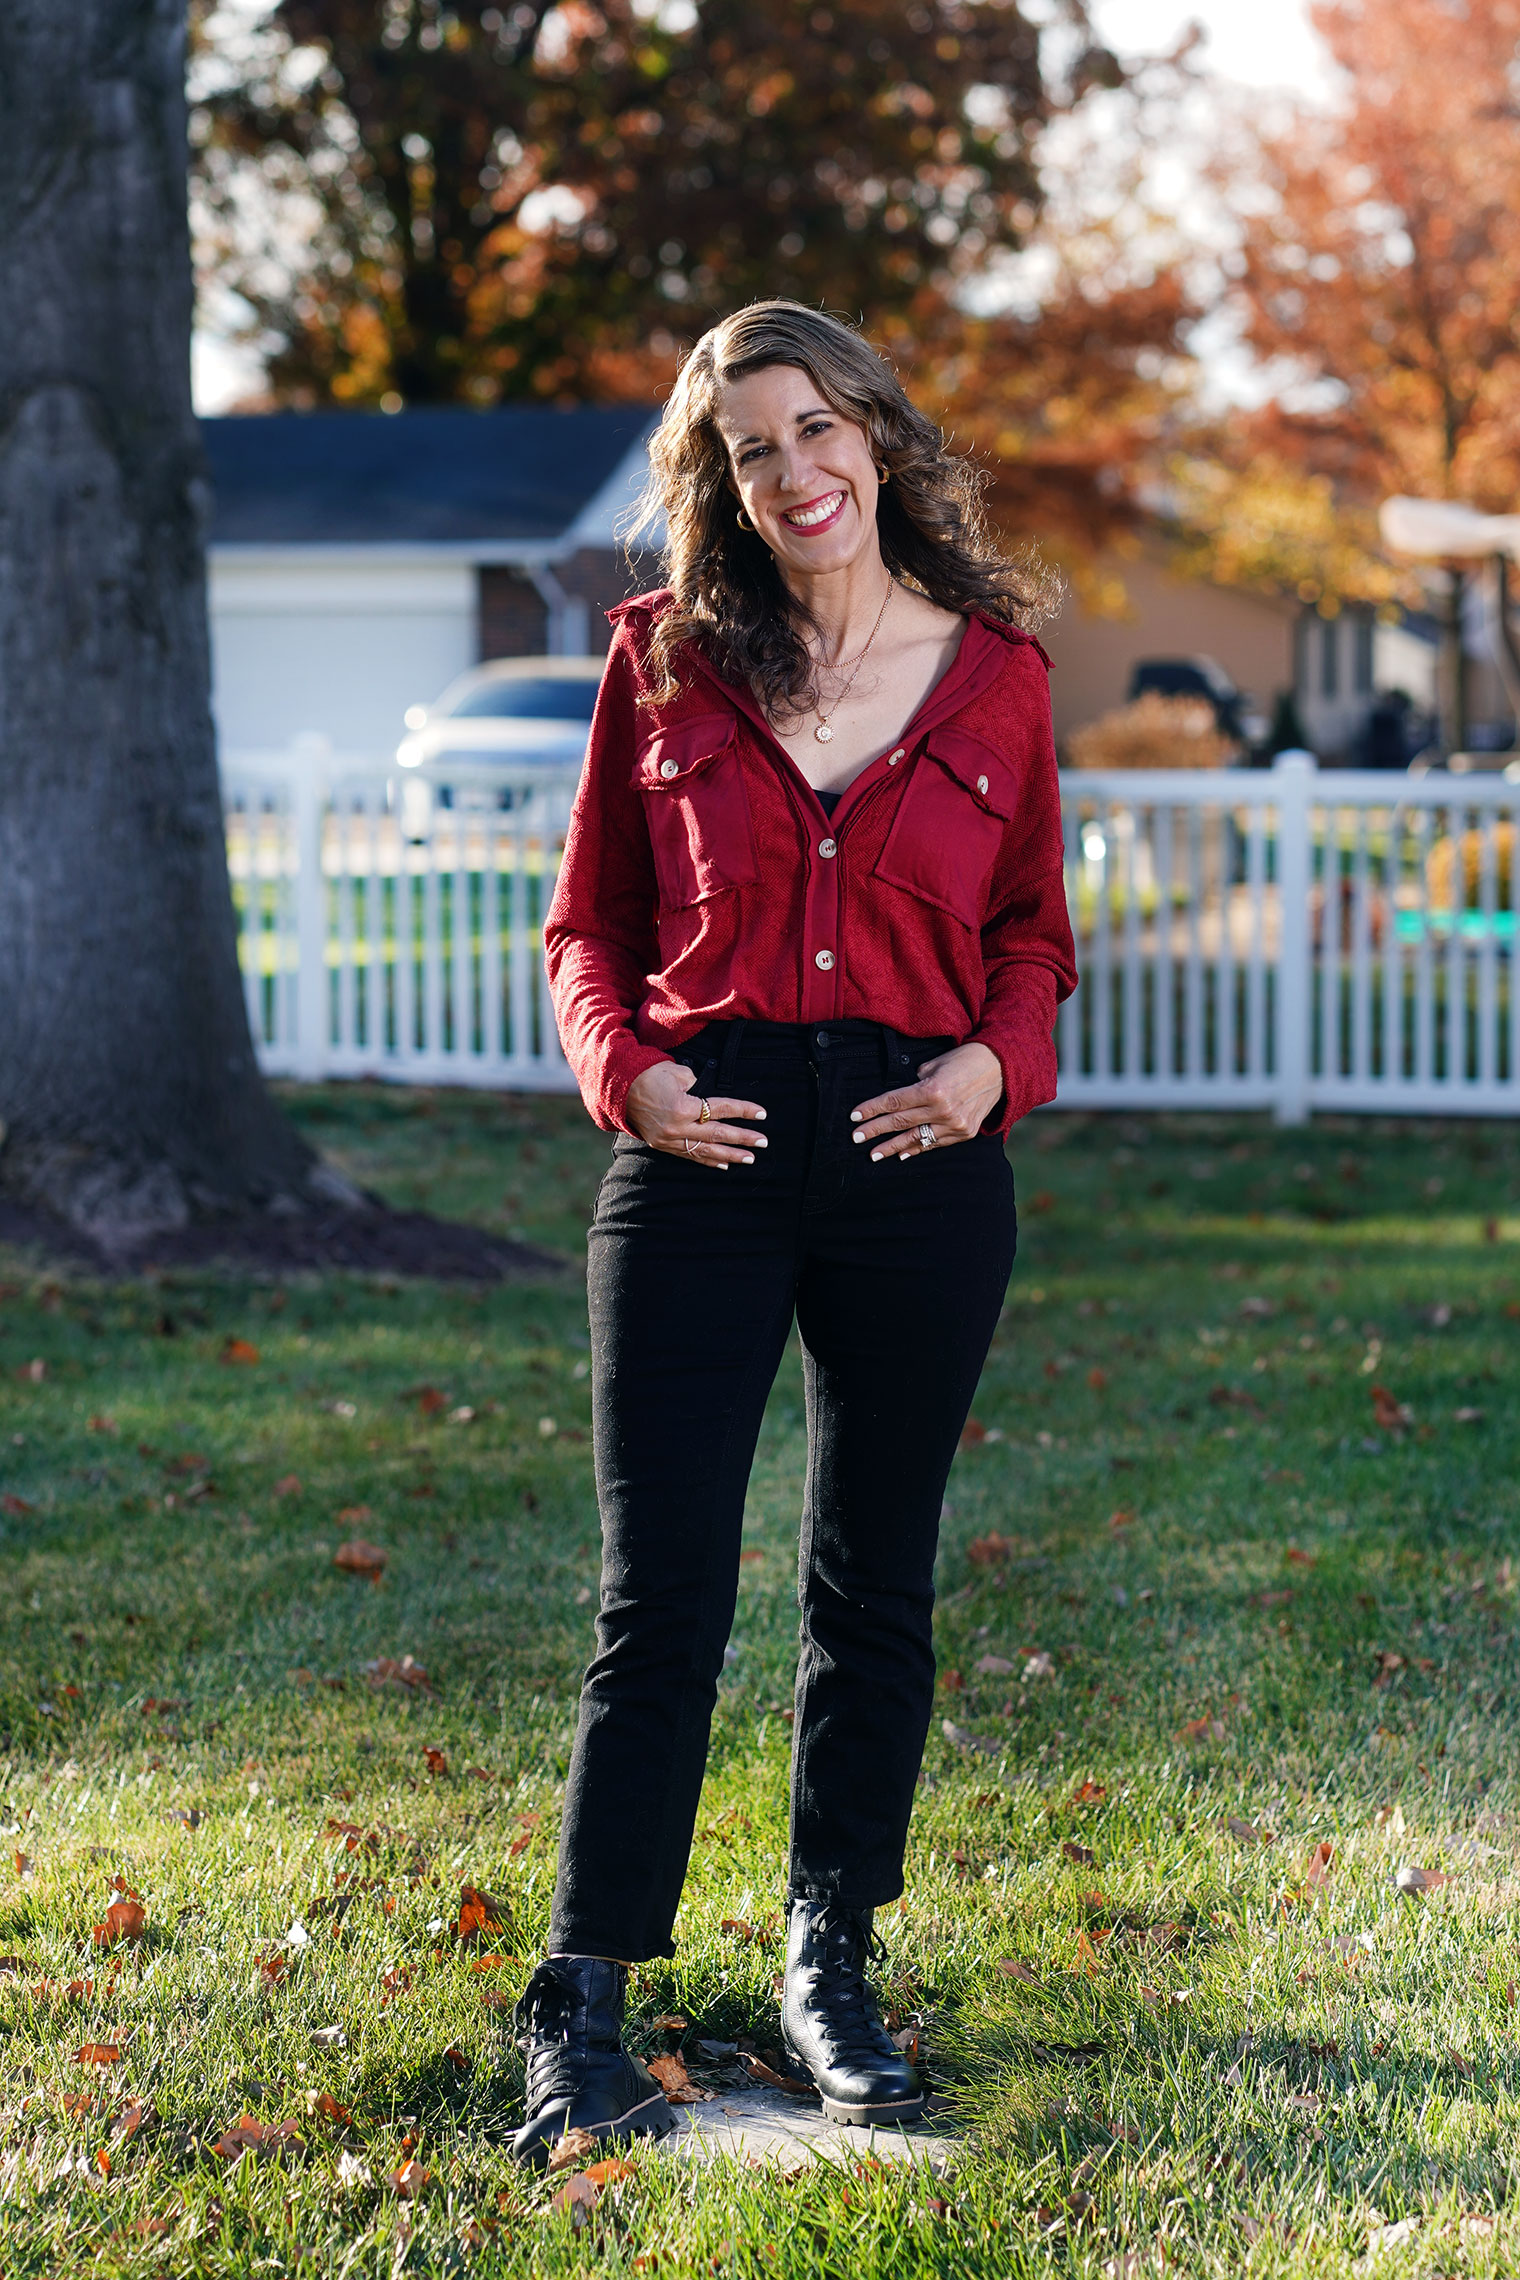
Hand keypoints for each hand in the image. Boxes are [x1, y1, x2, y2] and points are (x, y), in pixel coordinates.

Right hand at [625, 1059, 767, 1169]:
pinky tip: (723, 1165)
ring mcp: (669, 1139)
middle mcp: (678, 1127)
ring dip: (729, 1156)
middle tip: (762, 1142)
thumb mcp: (677, 1073)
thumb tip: (708, 1100)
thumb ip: (697, 1086)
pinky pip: (689, 1156)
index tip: (761, 1114)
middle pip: (718, 1134)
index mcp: (683, 1107)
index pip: (721, 1109)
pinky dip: (708, 1161)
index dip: (743, 1111)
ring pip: (705, 1151)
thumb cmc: (649, 1074)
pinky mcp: (663, 1145)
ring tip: (748, 1159)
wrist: (619, 1088)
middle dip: (743, 1139)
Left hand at [849, 1041, 1002, 1160]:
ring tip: (873, 1154)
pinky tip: (902, 1154)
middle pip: (900, 1122)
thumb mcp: (936, 1064)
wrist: (1002, 1069)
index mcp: (932, 1089)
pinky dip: (917, 1148)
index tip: (854, 1116)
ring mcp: (954, 1124)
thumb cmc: (965, 1060)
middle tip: (856, 1138)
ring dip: (892, 1147)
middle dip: (875, 1130)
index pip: (894, 1102)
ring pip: (915, 1138)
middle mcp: (942, 1110)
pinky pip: (934, 1143)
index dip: (871, 1110)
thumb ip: (917, 1082)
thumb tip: (904, 1097)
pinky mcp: (964, 1133)